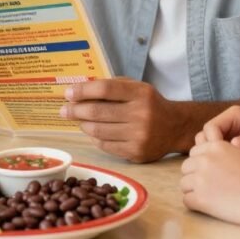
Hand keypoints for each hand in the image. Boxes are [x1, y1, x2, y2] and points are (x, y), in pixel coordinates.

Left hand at [60, 78, 177, 162]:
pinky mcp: (136, 152)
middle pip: (97, 112)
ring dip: (83, 124)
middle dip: (75, 110)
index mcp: (140, 93)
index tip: (68, 93)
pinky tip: (92, 131)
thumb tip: (79, 91)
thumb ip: (111, 86)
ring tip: (79, 120)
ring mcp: (139, 136)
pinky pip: (105, 145)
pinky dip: (94, 138)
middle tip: (64, 110)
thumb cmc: (149, 103)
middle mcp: (141, 114)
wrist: (175, 127)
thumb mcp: (136, 87)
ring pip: (98, 131)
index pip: (104, 90)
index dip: (82, 91)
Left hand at [180, 140, 239, 226]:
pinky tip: (208, 206)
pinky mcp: (201, 199)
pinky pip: (187, 200)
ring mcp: (201, 179)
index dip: (201, 164)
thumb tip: (221, 155)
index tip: (209, 173)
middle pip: (186, 167)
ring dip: (193, 191)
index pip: (195, 153)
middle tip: (208, 187)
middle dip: (195, 176)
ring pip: (184, 184)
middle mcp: (205, 160)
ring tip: (209, 197)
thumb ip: (229, 150)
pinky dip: (195, 204)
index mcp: (215, 146)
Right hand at [195, 106, 239, 168]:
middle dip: (208, 152)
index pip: (211, 127)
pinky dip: (218, 165)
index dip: (212, 142)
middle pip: (204, 137)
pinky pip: (216, 157)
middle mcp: (227, 125)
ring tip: (223, 172)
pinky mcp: (229, 150)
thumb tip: (235, 144)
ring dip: (212, 160)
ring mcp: (227, 138)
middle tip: (219, 167)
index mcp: (233, 115)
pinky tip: (227, 175)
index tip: (220, 158)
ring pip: (208, 149)